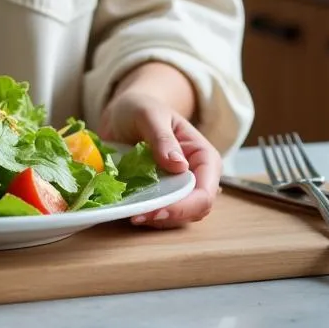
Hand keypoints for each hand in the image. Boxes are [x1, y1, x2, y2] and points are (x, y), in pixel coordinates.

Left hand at [99, 89, 220, 227]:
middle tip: (137, 216)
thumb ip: (162, 138)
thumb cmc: (140, 107)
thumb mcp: (149, 115)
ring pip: (178, 217)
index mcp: (204, 156)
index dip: (184, 206)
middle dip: (168, 216)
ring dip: (156, 220)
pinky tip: (130, 209)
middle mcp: (196, 176)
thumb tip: (180, 165)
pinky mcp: (162, 195)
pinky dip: (147, 215)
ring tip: (132, 212)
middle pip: (194, 210)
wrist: (123, 112)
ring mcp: (179, 188)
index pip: (205, 192)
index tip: (156, 210)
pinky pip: (160, 214)